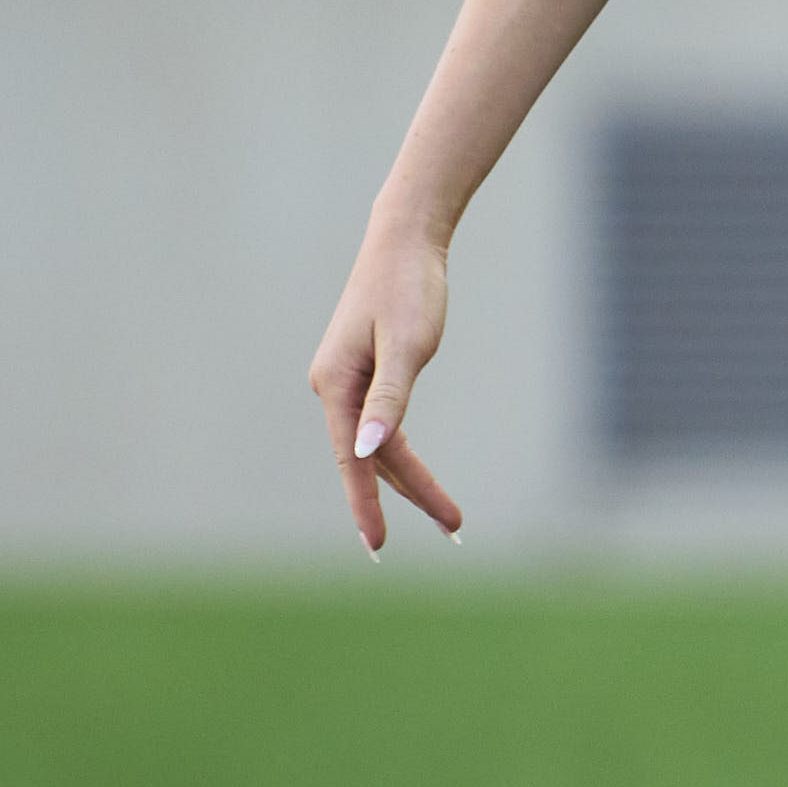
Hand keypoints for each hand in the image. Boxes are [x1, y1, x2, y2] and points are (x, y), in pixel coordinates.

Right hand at [309, 209, 465, 554]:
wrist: (404, 241)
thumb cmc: (408, 288)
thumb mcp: (407, 346)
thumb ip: (389, 400)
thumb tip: (366, 451)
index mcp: (335, 384)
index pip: (351, 460)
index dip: (365, 504)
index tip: (377, 545)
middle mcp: (333, 387)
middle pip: (371, 457)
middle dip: (412, 495)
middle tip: (454, 528)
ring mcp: (346, 382)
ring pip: (378, 445)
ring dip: (412, 479)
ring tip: (449, 516)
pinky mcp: (363, 374)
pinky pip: (381, 426)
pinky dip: (401, 453)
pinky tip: (419, 477)